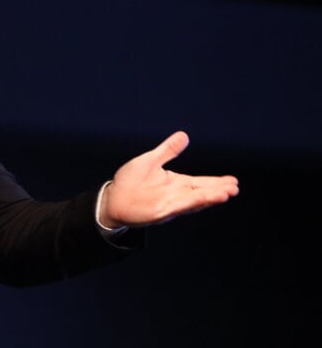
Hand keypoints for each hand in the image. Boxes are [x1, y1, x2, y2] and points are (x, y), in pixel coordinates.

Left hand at [98, 130, 238, 227]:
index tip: (233, 181)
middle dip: (218, 191)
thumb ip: (167, 150)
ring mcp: (168, 204)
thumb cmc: (130, 181)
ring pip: (193, 202)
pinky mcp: (159, 212)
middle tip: (235, 188)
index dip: (216, 182)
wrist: (113, 198)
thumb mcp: (150, 161)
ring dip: (208, 199)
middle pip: (201, 193)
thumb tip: (184, 135)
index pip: (201, 183)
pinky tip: (200, 200)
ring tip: (225, 194)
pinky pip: (176, 207)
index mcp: (176, 183)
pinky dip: (189, 204)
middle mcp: (176, 195)